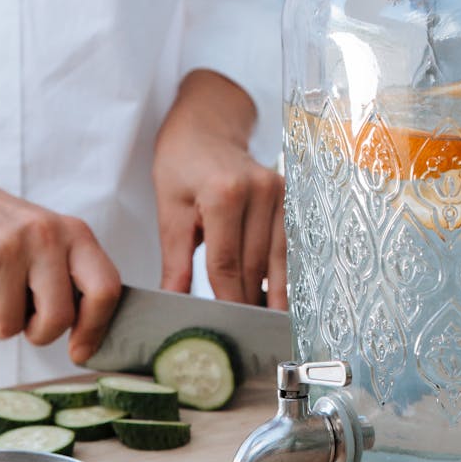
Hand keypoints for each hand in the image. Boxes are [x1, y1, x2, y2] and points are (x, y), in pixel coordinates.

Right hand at [0, 168, 121, 363]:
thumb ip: (72, 278)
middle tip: (25, 320)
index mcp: (76, 233)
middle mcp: (47, 237)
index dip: (95, 329)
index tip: (79, 351)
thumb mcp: (51, 241)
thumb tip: (87, 341)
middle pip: (58, 318)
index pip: (105, 288)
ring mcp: (9, 247)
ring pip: (9, 327)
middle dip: (39, 334)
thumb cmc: (8, 233)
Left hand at [153, 70, 286, 308]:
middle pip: (255, 265)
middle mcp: (259, 191)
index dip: (226, 299)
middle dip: (249, 302)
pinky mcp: (291, 196)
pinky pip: (289, 244)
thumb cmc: (182, 165)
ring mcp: (280, 192)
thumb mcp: (170, 209)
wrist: (207, 126)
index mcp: (223, 194)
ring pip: (279, 258)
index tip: (226, 327)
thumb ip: (176, 260)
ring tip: (269, 324)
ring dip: (275, 293)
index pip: (226, 262)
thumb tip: (173, 303)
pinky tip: (280, 295)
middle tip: (246, 335)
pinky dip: (284, 271)